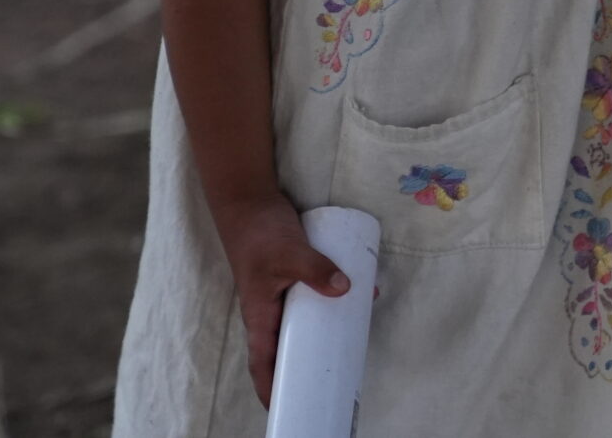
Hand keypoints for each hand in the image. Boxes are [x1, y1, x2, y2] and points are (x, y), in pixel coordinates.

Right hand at [210, 192, 347, 407]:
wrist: (251, 202)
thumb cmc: (260, 234)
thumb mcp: (289, 254)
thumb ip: (315, 270)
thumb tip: (346, 290)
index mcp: (260, 318)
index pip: (263, 364)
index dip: (272, 389)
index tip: (285, 408)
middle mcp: (270, 312)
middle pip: (288, 350)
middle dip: (306, 368)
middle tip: (332, 381)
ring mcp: (283, 295)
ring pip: (305, 323)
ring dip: (325, 332)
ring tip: (353, 343)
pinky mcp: (295, 277)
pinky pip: (315, 297)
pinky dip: (333, 301)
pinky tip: (360, 297)